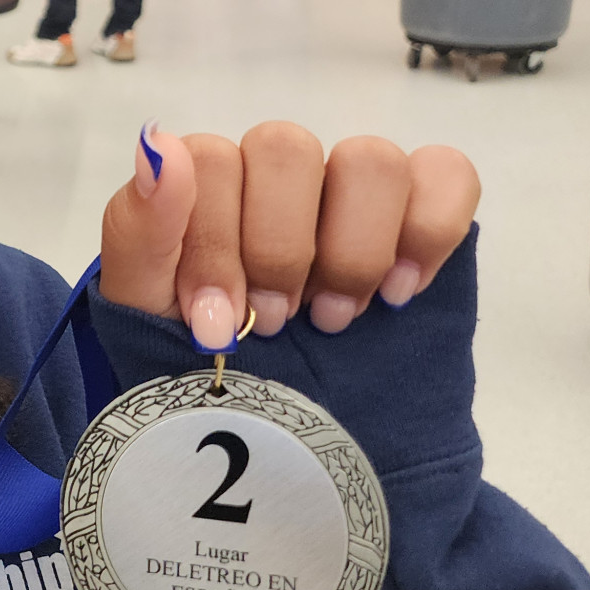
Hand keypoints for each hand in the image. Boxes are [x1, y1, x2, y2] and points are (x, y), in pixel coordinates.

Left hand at [101, 124, 479, 346]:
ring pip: (369, 160)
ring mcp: (349, 197)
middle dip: (278, 249)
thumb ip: (142, 225)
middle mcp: (277, 179)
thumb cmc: (196, 367)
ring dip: (351, 250)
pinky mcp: (418, 222)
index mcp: (206, 187)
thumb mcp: (146, 312)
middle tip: (275, 322)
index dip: (215, 242)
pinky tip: (397, 293)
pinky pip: (447, 176)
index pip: (214, 158)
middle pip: (287, 148)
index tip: (215, 321)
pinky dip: (427, 230)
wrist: (274, 445)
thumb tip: (157, 144)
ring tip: (332, 317)